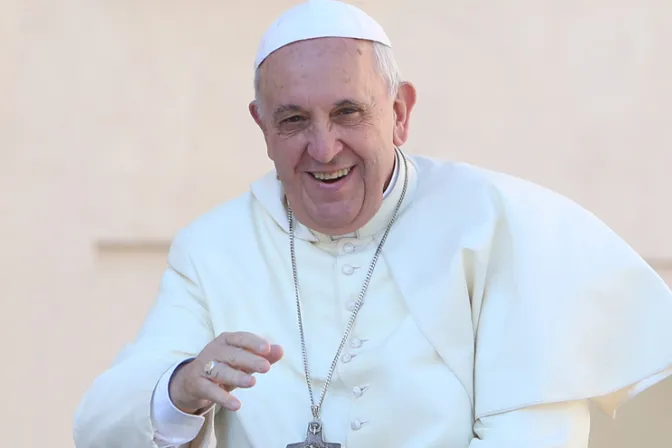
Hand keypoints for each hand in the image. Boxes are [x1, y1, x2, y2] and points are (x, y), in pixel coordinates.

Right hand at [168, 331, 283, 413]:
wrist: (191, 381)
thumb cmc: (223, 366)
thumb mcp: (242, 360)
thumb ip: (262, 355)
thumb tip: (280, 350)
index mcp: (226, 340)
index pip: (241, 338)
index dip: (253, 343)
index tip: (267, 349)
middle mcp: (214, 351)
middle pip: (233, 355)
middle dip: (249, 360)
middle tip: (265, 367)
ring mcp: (204, 367)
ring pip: (221, 372)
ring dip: (237, 377)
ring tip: (252, 383)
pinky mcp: (198, 385)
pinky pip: (211, 391)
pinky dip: (223, 398)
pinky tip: (236, 405)